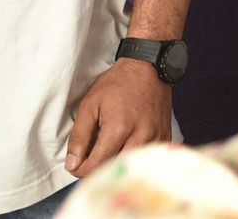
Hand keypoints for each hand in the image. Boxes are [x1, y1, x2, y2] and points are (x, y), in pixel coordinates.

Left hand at [66, 59, 172, 177]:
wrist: (149, 67)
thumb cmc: (118, 84)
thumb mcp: (90, 104)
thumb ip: (79, 136)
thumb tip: (72, 164)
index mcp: (119, 129)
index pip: (96, 165)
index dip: (81, 170)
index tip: (76, 164)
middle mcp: (140, 137)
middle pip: (115, 170)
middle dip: (98, 170)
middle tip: (90, 161)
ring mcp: (155, 138)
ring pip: (133, 168)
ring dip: (117, 165)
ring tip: (108, 154)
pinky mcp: (165, 137)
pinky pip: (147, 160)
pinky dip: (135, 159)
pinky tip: (127, 148)